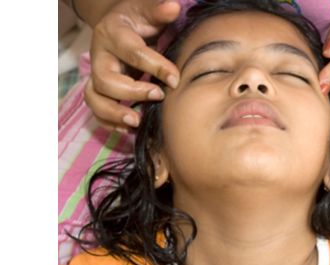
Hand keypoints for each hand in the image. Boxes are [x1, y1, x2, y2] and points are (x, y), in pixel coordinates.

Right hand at [85, 0, 180, 132]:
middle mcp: (99, 56)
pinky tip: (129, 128)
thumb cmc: (137, 19)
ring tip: (137, 122)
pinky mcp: (98, 89)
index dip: (155, 67)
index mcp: (113, 34)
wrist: (118, 24)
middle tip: (158, 96)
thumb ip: (158, 10)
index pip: (133, 53)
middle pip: (106, 80)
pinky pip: (96, 110)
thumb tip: (173, 7)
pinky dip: (110, 122)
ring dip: (114, 114)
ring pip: (94, 98)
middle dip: (132, 93)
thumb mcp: (146, 10)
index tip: (175, 79)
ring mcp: (96, 74)